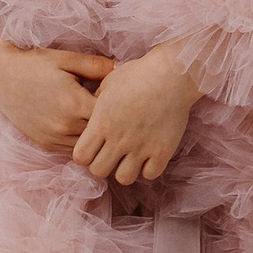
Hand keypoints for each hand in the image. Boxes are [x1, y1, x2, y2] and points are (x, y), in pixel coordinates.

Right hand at [0, 0, 112, 154]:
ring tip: (100, 120)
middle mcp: (66, 127)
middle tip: (116, 110)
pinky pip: (73, 150)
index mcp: (76, 104)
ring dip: (97, 136)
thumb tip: (123, 70)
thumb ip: (96, 66)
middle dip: (111, 124)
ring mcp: (55, 139)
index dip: (120, 107)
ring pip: (89, 147)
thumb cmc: (33, 63)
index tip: (122, 97)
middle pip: (104, 136)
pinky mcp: (46, 144)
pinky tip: (81, 125)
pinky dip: (82, 141)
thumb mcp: (66, 59)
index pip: (113, 116)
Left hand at [72, 42, 198, 184]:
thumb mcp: (108, 84)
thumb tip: (91, 116)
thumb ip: (96, 104)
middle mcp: (119, 139)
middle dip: (102, 164)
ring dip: (125, 169)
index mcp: (101, 122)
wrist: (171, 74)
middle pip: (98, 171)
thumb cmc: (138, 74)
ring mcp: (141, 147)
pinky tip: (149, 154)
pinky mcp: (162, 151)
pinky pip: (150, 174)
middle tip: (111, 153)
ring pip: (124, 178)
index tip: (93, 146)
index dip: (85, 154)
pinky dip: (148, 167)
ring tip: (131, 156)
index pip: (81, 156)